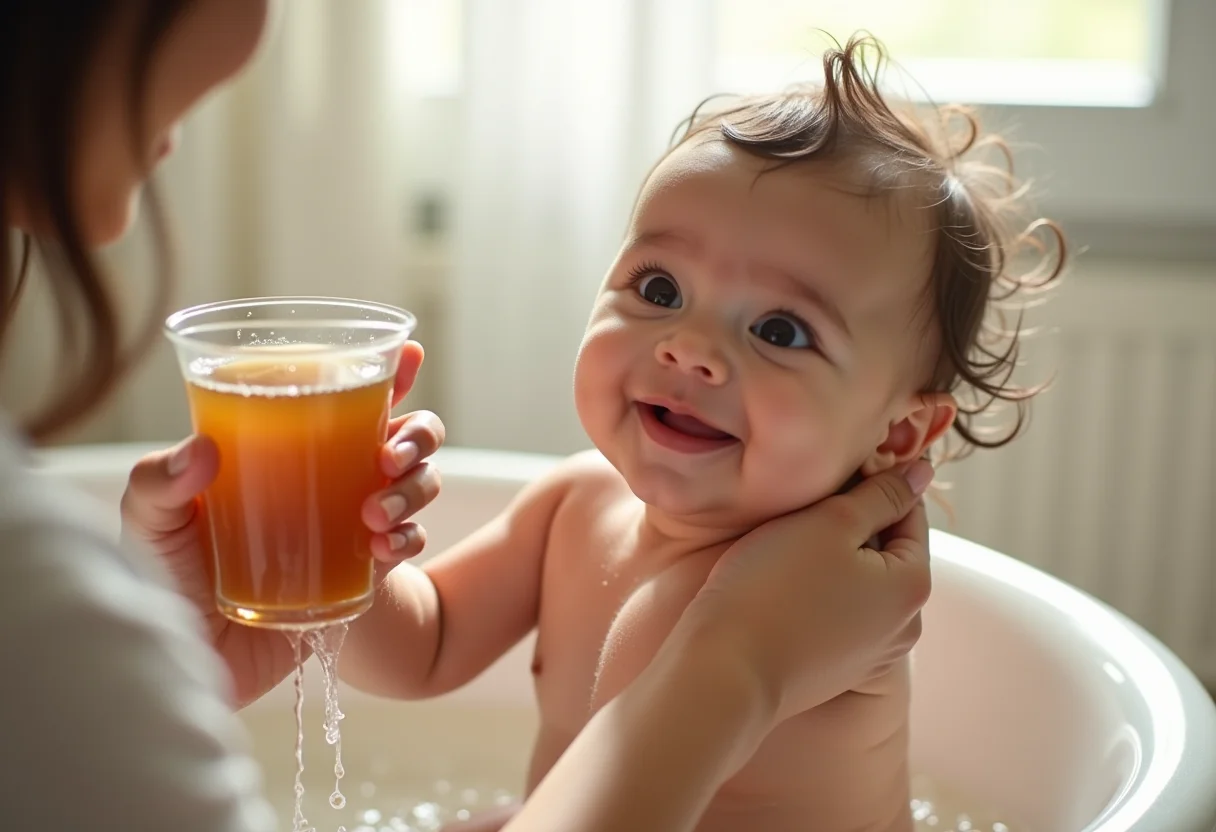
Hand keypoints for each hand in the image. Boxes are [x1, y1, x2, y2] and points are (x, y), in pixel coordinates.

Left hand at [118, 342, 444, 706]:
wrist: (191, 657)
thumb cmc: (165, 576)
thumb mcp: (149, 521)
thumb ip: (161, 481)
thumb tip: (205, 449)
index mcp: (289, 447)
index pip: (348, 398)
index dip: (389, 375)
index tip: (409, 354)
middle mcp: (331, 476)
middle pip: (406, 434)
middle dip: (417, 435)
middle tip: (388, 456)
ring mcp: (352, 522)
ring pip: (420, 483)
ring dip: (414, 488)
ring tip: (374, 513)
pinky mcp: (364, 571)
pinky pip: (410, 543)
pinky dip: (408, 539)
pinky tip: (382, 549)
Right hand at [675, 461, 933, 727]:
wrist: (724, 670)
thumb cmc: (773, 588)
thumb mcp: (830, 522)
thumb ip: (881, 494)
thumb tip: (921, 472)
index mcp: (914, 585)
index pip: (908, 512)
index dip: (870, 483)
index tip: (827, 475)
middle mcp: (906, 626)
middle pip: (886, 550)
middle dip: (851, 524)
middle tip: (801, 509)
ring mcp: (872, 654)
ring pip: (860, 582)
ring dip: (832, 559)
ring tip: (787, 546)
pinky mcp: (837, 670)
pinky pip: (838, 614)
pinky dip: (818, 594)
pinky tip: (781, 586)